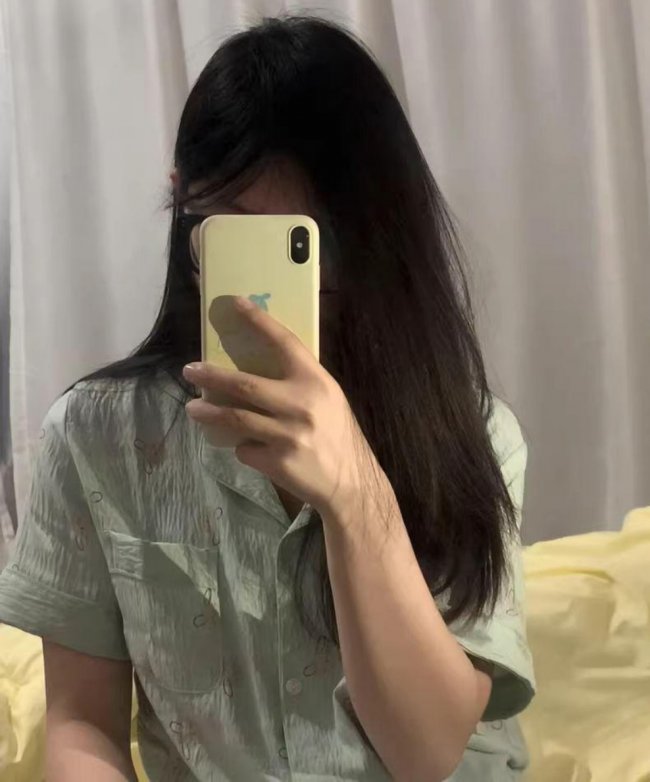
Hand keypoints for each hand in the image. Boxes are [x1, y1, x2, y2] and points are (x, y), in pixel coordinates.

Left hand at [183, 296, 384, 519]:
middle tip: (190, 371)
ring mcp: (287, 435)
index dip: (259, 321)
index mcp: (316, 382)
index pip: (284, 342)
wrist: (350, 482)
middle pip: (244, 384)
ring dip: (208, 413)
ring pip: (235, 418)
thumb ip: (299, 384)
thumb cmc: (337, 435)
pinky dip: (242, 447)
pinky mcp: (277, 462)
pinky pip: (245, 449)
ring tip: (192, 409)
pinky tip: (250, 448)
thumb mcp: (329, 399)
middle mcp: (301, 405)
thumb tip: (259, 367)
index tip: (235, 304)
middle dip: (211, 376)